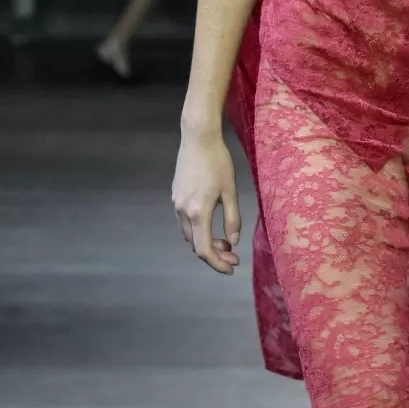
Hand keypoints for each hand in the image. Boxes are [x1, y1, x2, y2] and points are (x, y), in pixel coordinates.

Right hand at [172, 127, 241, 274]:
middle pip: (195, 244)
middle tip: (233, 255)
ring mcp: (176, 203)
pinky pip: (185, 222)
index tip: (231, 268)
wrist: (198, 138)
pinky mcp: (175, 196)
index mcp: (198, 212)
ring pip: (189, 234)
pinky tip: (212, 225)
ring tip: (225, 241)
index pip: (204, 250)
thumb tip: (233, 242)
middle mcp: (183, 211)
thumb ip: (232, 219)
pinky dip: (198, 230)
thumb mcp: (231, 191)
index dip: (217, 264)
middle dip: (214, 254)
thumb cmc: (218, 162)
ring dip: (206, 241)